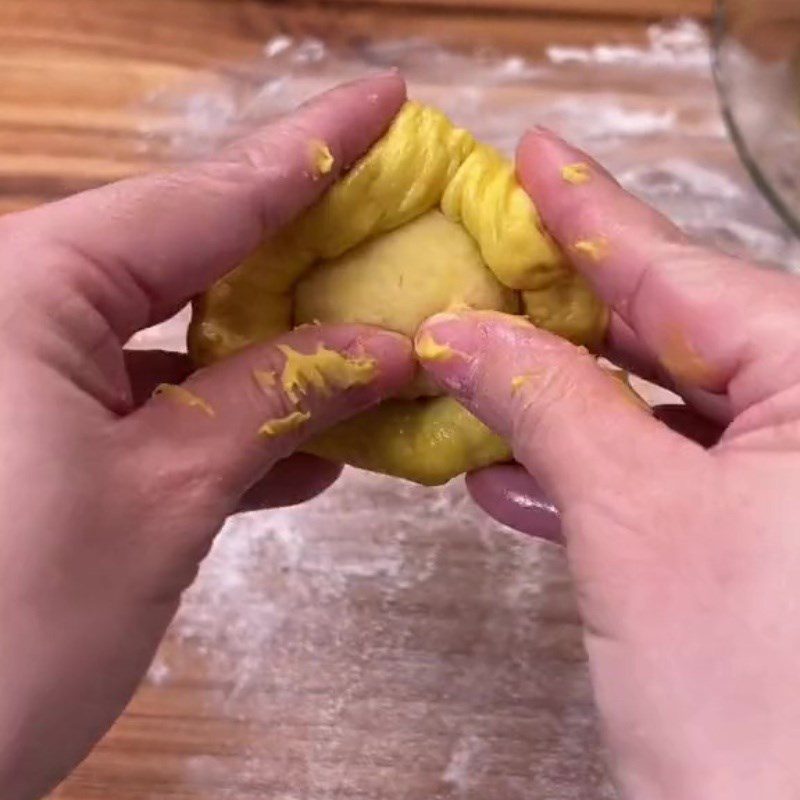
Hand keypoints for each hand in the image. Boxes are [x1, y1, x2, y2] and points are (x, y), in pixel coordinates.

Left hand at [0, 75, 414, 799]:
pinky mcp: (31, 435)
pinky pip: (144, 400)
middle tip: (391, 239)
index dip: (312, 146)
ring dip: (273, 361)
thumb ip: (273, 401)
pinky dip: (220, 422)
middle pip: (190, 258)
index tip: (386, 100)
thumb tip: (381, 347)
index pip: (206, 196)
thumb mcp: (163, 500)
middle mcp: (14, 308)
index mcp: (27, 287)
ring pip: (175, 338)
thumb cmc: (0, 632)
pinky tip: (300, 450)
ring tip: (371, 358)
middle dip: (300, 260)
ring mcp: (20, 374)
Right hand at [417, 130, 799, 797]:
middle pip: (666, 334)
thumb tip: (464, 334)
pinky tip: (508, 472)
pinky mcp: (757, 549)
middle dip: (560, 310)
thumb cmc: (762, 707)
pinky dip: (583, 475)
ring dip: (555, 401)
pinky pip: (659, 479)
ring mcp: (790, 488)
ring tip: (471, 366)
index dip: (591, 211)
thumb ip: (549, 404)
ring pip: (654, 410)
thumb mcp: (637, 523)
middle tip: (483, 265)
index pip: (678, 272)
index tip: (532, 156)